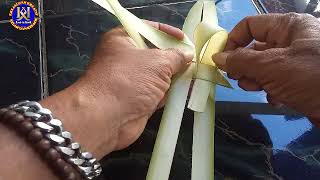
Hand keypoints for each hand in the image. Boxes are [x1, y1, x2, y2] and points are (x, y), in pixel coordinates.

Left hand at [41, 22, 192, 157]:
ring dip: (175, 76)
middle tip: (194, 58)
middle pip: (154, 54)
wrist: (107, 118)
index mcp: (122, 40)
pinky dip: (171, 92)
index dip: (166, 32)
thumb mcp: (157, 62)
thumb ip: (176, 56)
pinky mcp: (137, 100)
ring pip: (157, 75)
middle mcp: (124, 59)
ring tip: (197, 74)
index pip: (146, 30)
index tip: (183, 39)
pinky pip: (158, 92)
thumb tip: (188, 55)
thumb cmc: (129, 80)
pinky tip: (188, 91)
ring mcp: (131, 81)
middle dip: (174, 57)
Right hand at [212, 13, 319, 124]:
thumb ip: (241, 60)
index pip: (250, 26)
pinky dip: (271, 90)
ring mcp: (296, 62)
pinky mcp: (300, 81)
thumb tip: (217, 57)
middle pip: (255, 48)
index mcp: (287, 28)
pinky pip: (277, 81)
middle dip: (244, 65)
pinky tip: (276, 99)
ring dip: (256, 80)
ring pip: (264, 68)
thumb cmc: (311, 77)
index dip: (232, 40)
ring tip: (258, 89)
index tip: (220, 59)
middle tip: (240, 79)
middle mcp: (291, 42)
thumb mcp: (272, 65)